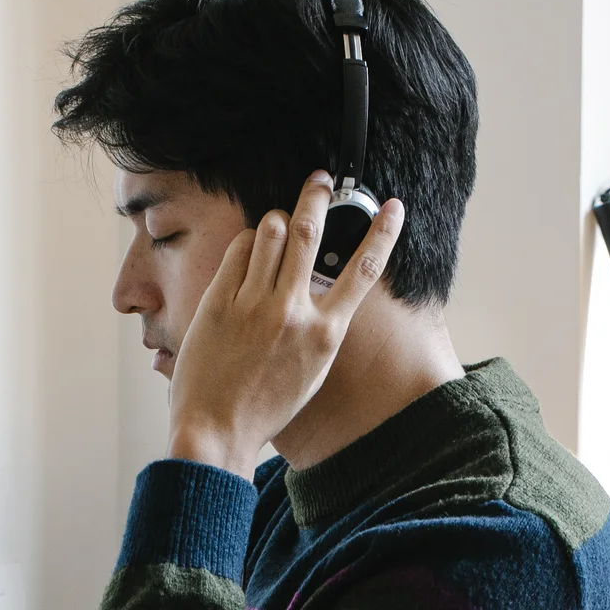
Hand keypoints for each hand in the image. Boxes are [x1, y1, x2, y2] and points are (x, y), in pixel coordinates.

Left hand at [166, 171, 404, 476]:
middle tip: (320, 180)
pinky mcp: (220, 301)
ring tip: (277, 224)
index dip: (383, 233)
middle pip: (310, 230)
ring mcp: (254, 304)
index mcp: (324, 334)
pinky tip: (249, 252)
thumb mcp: (311, 371)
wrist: (217, 429)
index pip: (364, 270)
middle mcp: (293, 312)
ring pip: (271, 230)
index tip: (392, 207)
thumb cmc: (266, 407)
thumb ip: (320, 326)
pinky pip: (239, 249)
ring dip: (276, 219)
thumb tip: (321, 286)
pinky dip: (247, 243)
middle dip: (318, 195)